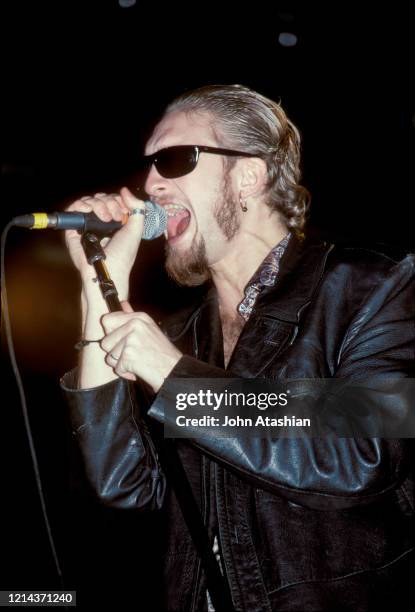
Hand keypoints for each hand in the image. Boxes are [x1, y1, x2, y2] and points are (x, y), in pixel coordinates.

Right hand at [64, 186, 144, 300]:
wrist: (109, 268)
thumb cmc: (123, 254)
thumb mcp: (136, 229)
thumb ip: (137, 208)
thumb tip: (124, 190)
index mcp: (115, 221)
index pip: (113, 200)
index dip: (118, 201)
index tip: (123, 213)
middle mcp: (100, 222)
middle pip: (101, 198)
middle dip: (110, 202)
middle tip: (115, 217)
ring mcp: (87, 224)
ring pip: (89, 201)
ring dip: (98, 204)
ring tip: (105, 218)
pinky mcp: (74, 228)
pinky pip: (74, 208)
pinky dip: (81, 205)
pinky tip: (90, 211)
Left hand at [100, 302, 182, 391]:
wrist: (174, 369)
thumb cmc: (162, 353)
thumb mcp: (148, 329)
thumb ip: (131, 316)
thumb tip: (122, 303)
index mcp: (138, 317)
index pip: (106, 320)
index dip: (110, 333)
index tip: (120, 340)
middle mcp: (134, 325)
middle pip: (105, 341)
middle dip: (115, 352)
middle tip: (132, 353)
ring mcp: (131, 339)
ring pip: (109, 356)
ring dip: (120, 363)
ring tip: (136, 361)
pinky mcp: (129, 355)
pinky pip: (117, 368)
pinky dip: (125, 372)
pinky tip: (138, 369)